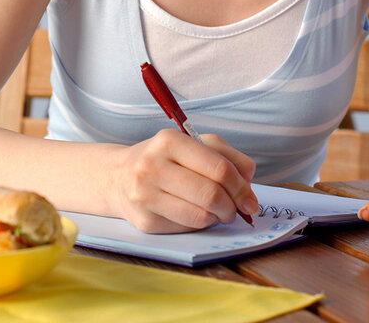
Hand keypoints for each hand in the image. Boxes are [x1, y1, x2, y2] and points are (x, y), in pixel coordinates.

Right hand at [107, 128, 259, 232]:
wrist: (117, 177)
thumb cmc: (162, 159)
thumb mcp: (192, 144)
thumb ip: (225, 155)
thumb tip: (249, 179)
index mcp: (169, 141)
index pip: (218, 168)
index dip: (241, 187)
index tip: (250, 199)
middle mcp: (152, 166)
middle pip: (211, 194)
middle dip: (233, 206)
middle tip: (239, 209)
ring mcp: (145, 195)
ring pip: (201, 215)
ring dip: (219, 217)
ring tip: (220, 212)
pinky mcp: (144, 221)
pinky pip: (187, 228)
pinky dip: (200, 224)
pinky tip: (197, 214)